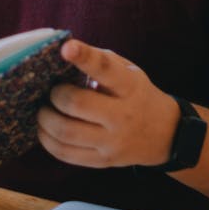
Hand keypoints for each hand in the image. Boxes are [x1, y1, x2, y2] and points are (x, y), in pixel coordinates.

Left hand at [37, 39, 178, 168]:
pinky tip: (45, 130)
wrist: (165, 134)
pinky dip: (48, 141)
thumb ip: (101, 61)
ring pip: (66, 132)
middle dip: (55, 95)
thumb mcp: (129, 71)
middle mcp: (122, 116)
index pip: (105, 69)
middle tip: (50, 91)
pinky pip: (66, 154)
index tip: (66, 48)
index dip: (84, 57)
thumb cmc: (137, 94)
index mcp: (129, 86)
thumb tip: (63, 53)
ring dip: (45, 119)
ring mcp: (112, 142)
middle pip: (77, 104)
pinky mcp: (103, 161)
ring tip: (42, 111)